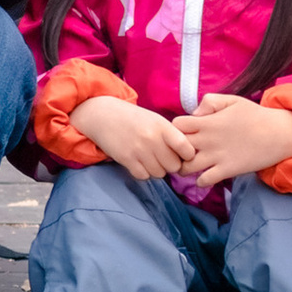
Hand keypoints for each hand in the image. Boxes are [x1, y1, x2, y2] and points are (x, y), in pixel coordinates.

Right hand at [74, 97, 196, 181]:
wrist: (103, 115)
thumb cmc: (134, 118)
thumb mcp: (155, 120)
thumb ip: (171, 135)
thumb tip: (187, 155)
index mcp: (162, 127)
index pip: (186, 148)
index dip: (188, 155)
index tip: (183, 154)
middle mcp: (152, 139)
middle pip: (174, 166)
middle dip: (171, 165)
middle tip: (164, 158)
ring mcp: (138, 150)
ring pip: (159, 173)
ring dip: (157, 170)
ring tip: (150, 160)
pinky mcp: (126, 159)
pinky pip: (143, 176)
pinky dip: (143, 173)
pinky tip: (139, 163)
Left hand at [177, 90, 291, 188]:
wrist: (281, 133)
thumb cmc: (256, 116)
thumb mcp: (232, 101)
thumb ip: (210, 102)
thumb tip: (194, 114)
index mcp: (207, 122)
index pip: (176, 126)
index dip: (174, 130)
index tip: (182, 133)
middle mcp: (208, 140)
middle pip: (175, 148)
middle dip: (174, 150)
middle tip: (181, 152)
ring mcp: (216, 156)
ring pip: (184, 168)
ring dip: (183, 168)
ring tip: (190, 165)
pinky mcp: (227, 170)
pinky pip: (203, 180)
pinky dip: (200, 180)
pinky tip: (205, 175)